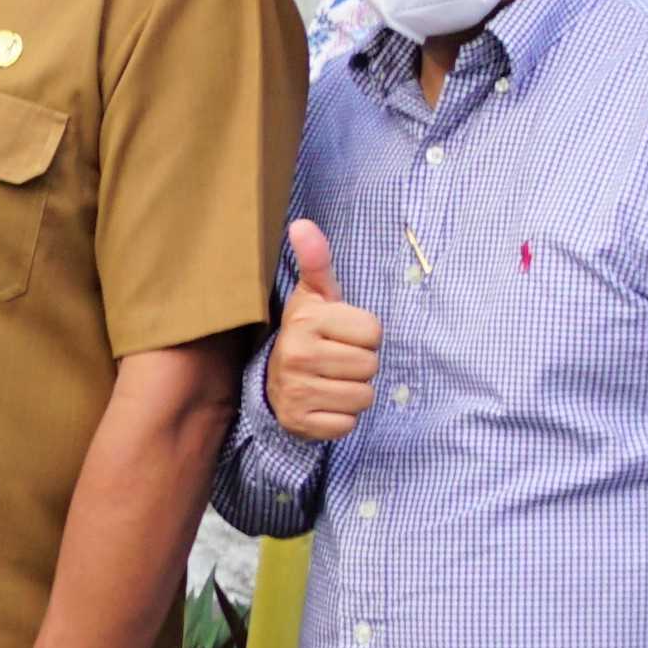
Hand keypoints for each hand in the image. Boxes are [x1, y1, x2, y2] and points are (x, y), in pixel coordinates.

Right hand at [264, 219, 377, 443]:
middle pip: (370, 365)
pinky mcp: (302, 422)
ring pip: (364, 396)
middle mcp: (297, 355)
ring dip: (354, 391)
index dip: (364, 335)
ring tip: (332, 381)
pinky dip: (342, 417)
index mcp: (306, 321)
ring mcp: (297, 392)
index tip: (341, 335)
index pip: (373, 333)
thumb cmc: (307, 334)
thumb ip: (316, 262)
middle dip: (360, 365)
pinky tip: (324, 403)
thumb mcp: (313, 297)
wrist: (274, 383)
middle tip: (336, 360)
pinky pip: (348, 423)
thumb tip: (302, 224)